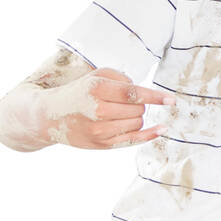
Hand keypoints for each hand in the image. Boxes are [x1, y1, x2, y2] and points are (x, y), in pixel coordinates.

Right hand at [42, 67, 175, 148]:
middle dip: (138, 104)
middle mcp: (98, 111)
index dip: (155, 97)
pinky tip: (160, 129)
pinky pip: (132, 140)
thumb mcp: (95, 76)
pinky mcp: (101, 145)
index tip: (171, 100)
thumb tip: (142, 91)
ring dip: (136, 116)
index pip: (133, 93)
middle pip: (138, 109)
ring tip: (120, 112)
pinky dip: (148, 135)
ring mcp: (99, 130)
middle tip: (123, 101)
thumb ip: (121, 77)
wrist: (48, 116)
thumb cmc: (77, 92)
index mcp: (96, 89)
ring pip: (137, 123)